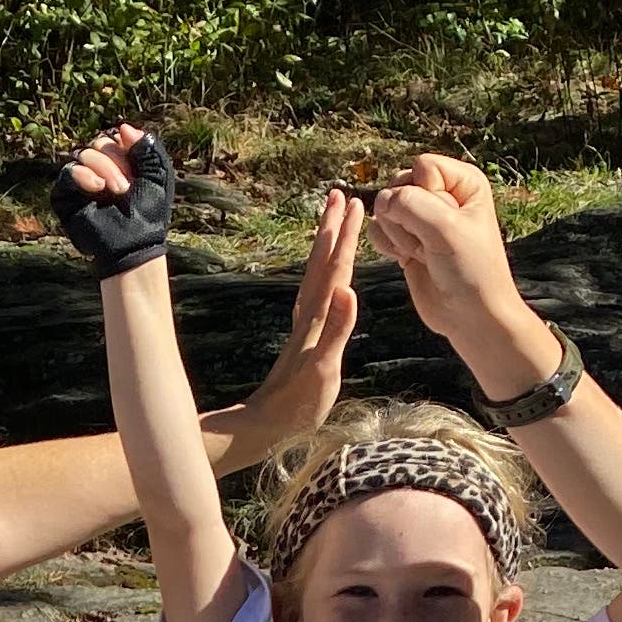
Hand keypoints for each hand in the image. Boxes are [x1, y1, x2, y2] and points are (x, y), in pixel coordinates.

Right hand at [51, 122, 174, 276]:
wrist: (135, 244)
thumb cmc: (148, 213)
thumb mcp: (158, 174)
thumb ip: (148, 147)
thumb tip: (123, 127)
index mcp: (117, 162)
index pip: (113, 137)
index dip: (125, 147)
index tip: (137, 171)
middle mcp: (96, 169)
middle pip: (98, 143)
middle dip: (115, 160)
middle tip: (126, 187)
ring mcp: (79, 182)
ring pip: (83, 154)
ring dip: (103, 168)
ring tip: (117, 191)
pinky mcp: (65, 197)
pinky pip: (67, 173)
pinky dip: (83, 175)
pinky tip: (97, 188)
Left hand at [219, 185, 360, 464]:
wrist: (265, 427)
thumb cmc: (297, 406)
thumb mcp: (324, 370)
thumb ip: (337, 330)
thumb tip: (348, 289)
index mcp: (316, 319)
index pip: (336, 270)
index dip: (347, 238)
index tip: (357, 205)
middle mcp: (308, 316)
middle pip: (322, 263)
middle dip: (332, 229)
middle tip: (340, 194)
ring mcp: (303, 326)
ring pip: (315, 275)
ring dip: (325, 246)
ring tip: (332, 220)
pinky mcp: (301, 338)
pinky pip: (313, 293)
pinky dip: (321, 274)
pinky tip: (324, 274)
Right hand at [367, 151, 522, 345]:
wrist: (470, 315)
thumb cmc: (471, 270)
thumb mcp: (446, 229)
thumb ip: (410, 203)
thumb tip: (380, 201)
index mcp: (463, 181)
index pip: (422, 167)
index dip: (426, 195)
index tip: (447, 225)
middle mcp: (441, 193)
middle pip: (399, 185)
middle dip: (407, 218)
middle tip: (432, 244)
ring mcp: (420, 216)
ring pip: (384, 207)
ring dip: (398, 234)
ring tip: (423, 253)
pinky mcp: (404, 238)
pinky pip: (376, 227)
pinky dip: (386, 245)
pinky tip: (408, 259)